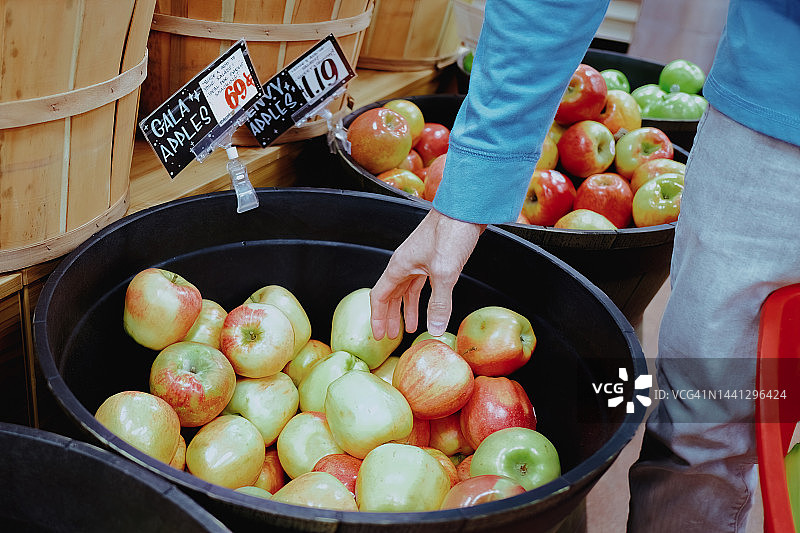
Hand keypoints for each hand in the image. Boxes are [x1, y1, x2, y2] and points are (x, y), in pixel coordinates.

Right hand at [370, 209, 485, 339]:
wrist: (465, 208)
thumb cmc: (450, 232)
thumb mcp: (445, 273)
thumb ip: (439, 303)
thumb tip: (434, 329)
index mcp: (400, 266)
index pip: (379, 297)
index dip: (378, 318)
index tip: (379, 335)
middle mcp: (405, 263)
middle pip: (391, 294)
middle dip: (390, 316)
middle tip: (391, 336)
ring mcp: (419, 260)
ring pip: (407, 289)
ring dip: (407, 308)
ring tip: (411, 326)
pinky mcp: (434, 258)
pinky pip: (422, 283)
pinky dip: (423, 297)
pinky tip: (429, 306)